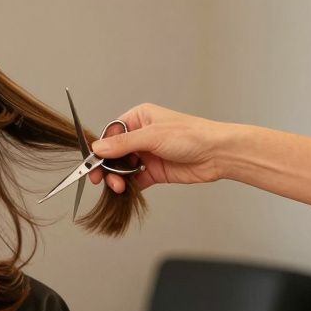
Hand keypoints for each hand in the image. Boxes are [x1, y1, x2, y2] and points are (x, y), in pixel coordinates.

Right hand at [89, 103, 227, 192]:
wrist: (216, 154)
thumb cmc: (191, 135)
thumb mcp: (152, 136)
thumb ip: (123, 144)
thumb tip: (98, 148)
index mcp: (140, 118)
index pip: (112, 134)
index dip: (101, 149)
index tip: (93, 163)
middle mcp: (142, 136)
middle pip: (114, 153)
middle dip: (108, 167)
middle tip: (102, 180)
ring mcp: (148, 154)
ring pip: (123, 168)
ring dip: (117, 179)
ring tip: (118, 187)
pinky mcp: (154, 172)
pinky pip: (134, 180)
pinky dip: (128, 187)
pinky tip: (126, 191)